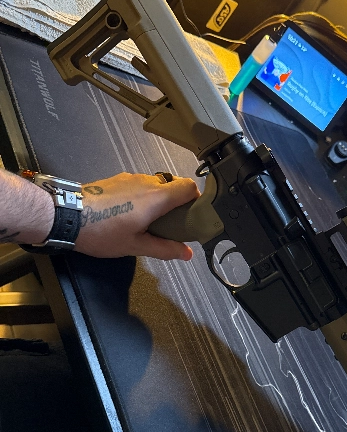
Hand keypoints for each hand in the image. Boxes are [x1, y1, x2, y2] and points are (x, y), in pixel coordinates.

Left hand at [74, 172, 199, 259]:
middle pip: (173, 185)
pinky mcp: (117, 179)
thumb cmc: (102, 231)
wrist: (66, 215)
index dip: (195, 199)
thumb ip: (165, 248)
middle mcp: (147, 182)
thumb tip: (187, 254)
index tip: (191, 216)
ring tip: (147, 221)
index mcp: (157, 198)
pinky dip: (142, 196)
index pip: (189, 186)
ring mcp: (130, 178)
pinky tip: (128, 214)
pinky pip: (139, 185)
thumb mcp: (135, 246)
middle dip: (176, 203)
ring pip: (155, 185)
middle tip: (169, 224)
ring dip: (157, 200)